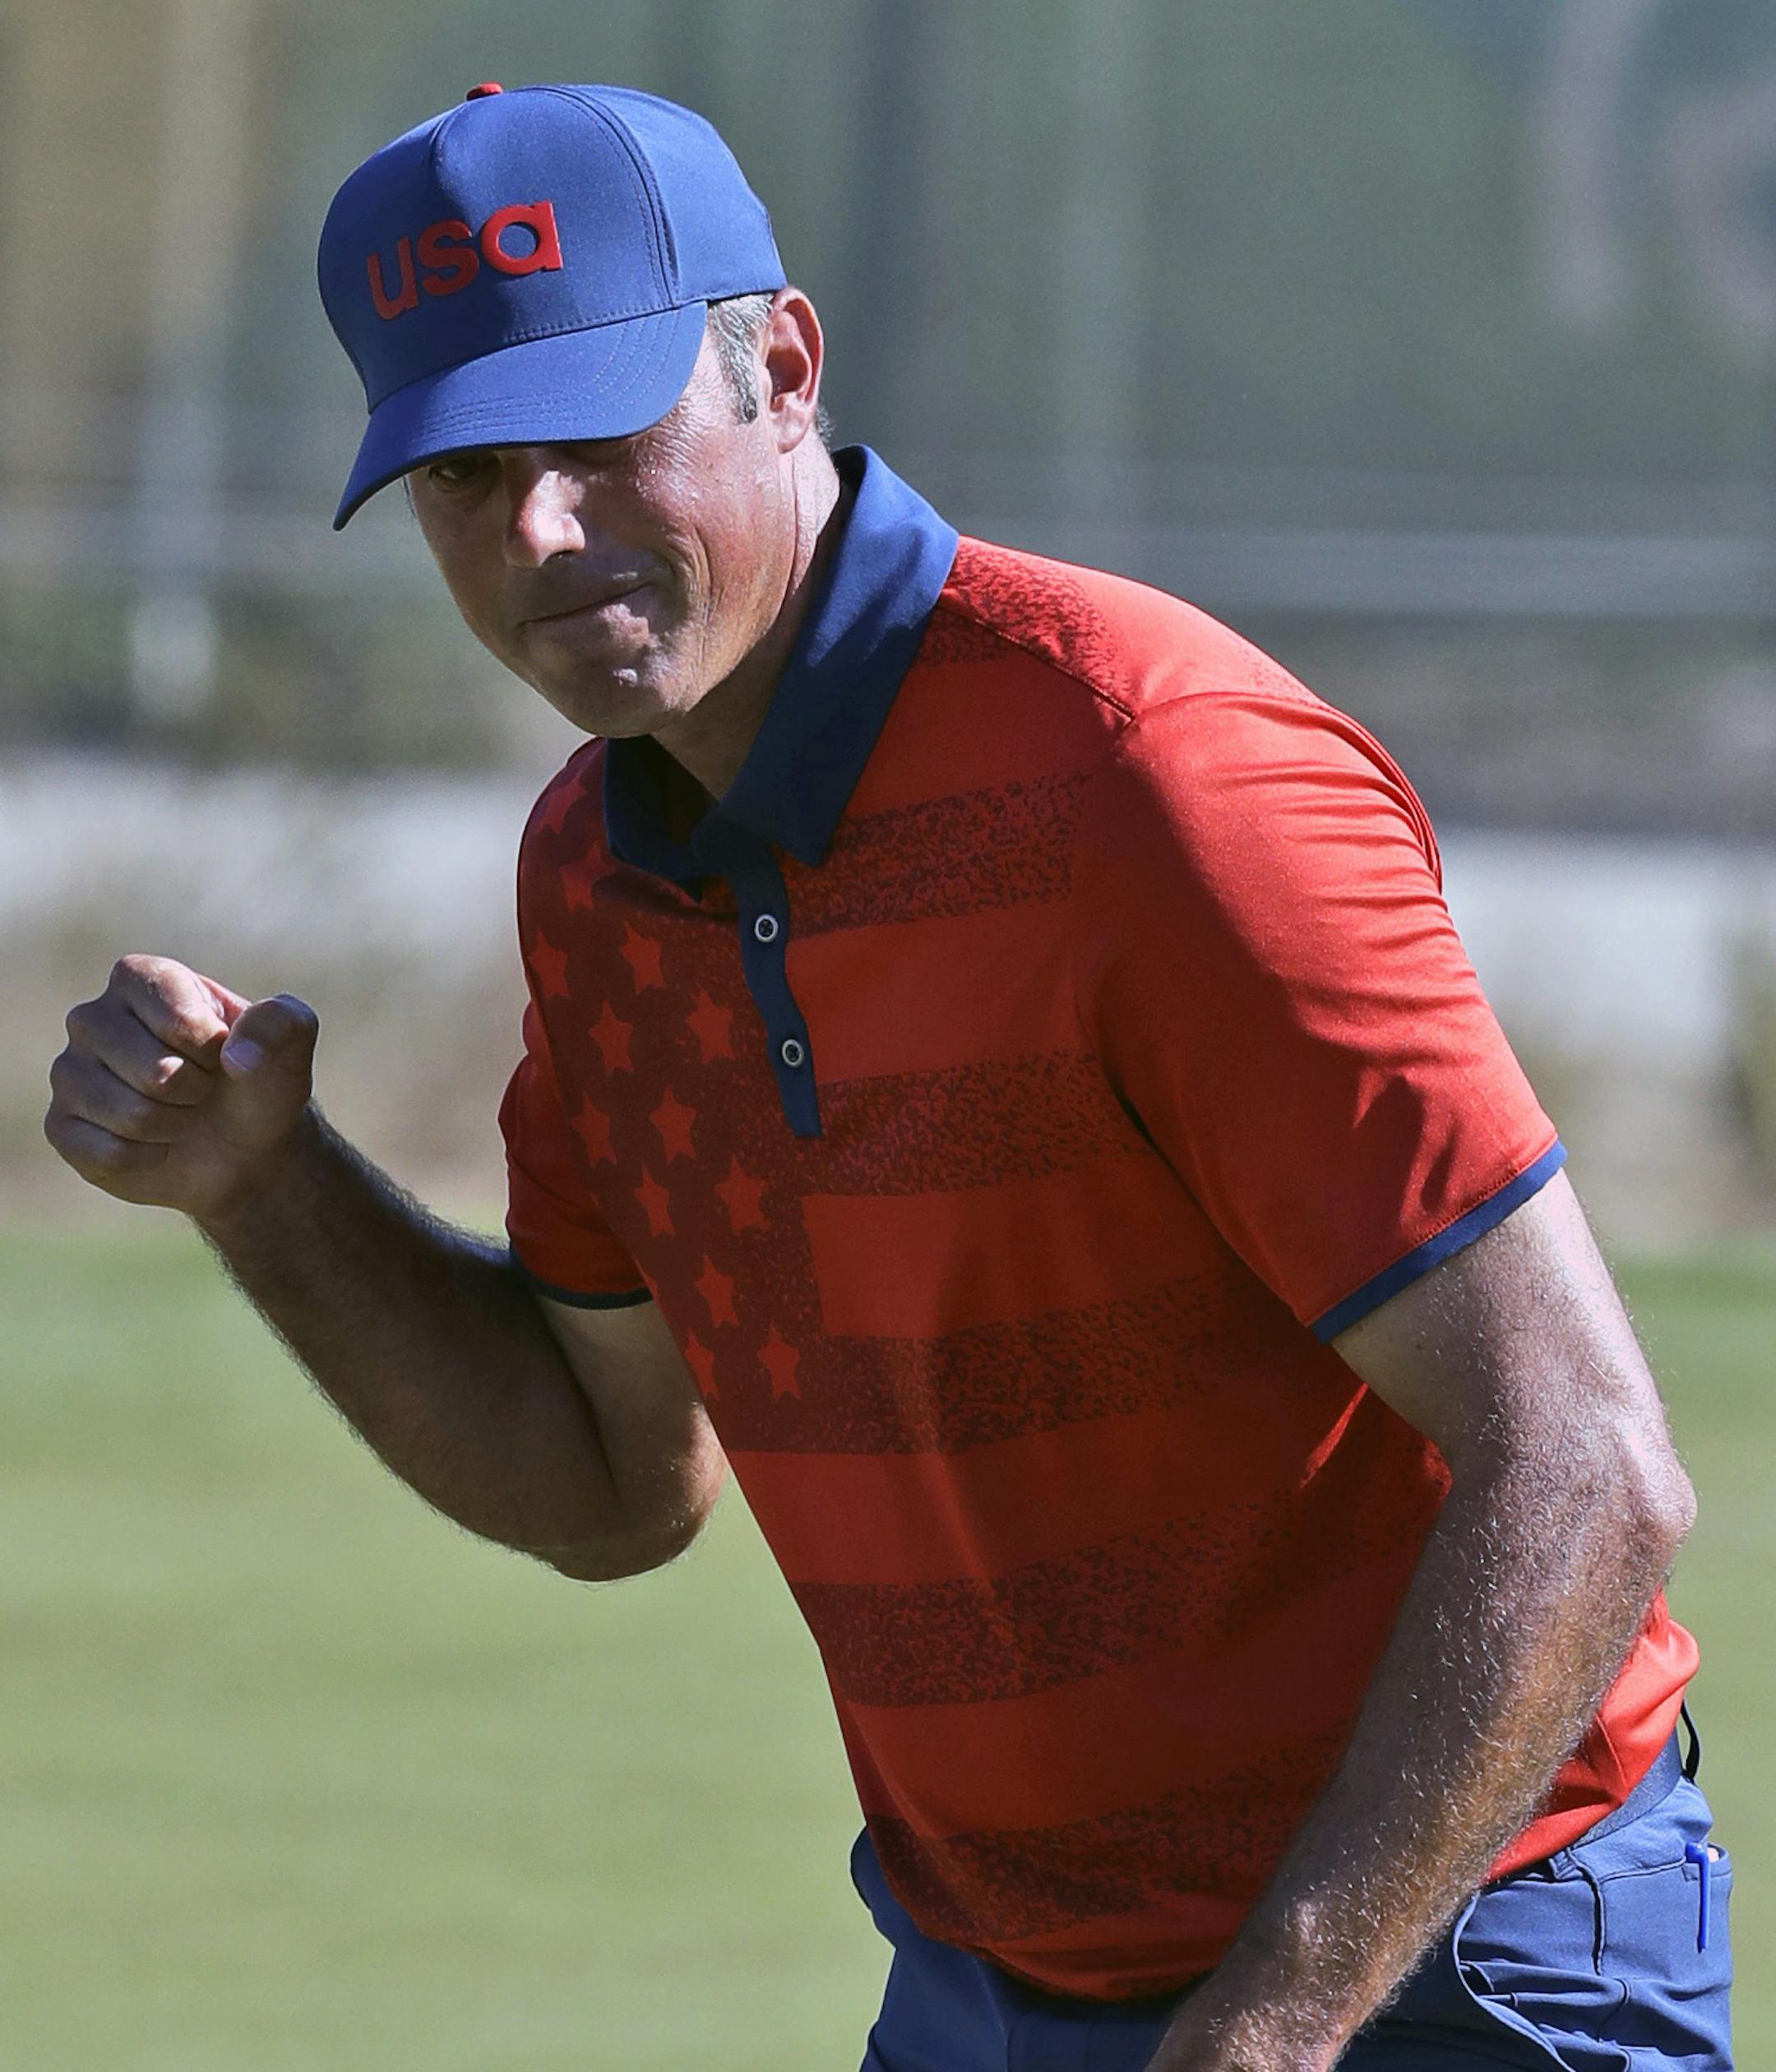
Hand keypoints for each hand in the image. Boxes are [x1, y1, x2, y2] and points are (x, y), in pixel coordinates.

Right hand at [45, 953, 317, 1223]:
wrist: (243, 1143)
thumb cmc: (259, 1077)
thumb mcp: (291, 1040)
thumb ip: (284, 1023)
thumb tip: (235, 1055)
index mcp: (139, 977)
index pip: (179, 1020)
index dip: (214, 1049)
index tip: (222, 1052)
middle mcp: (92, 1017)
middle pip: (154, 1073)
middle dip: (196, 1092)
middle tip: (201, 1089)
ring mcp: (70, 1071)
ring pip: (131, 1115)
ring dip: (174, 1126)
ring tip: (180, 1114)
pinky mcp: (62, 1125)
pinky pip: (108, 1152)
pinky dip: (149, 1157)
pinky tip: (155, 1144)